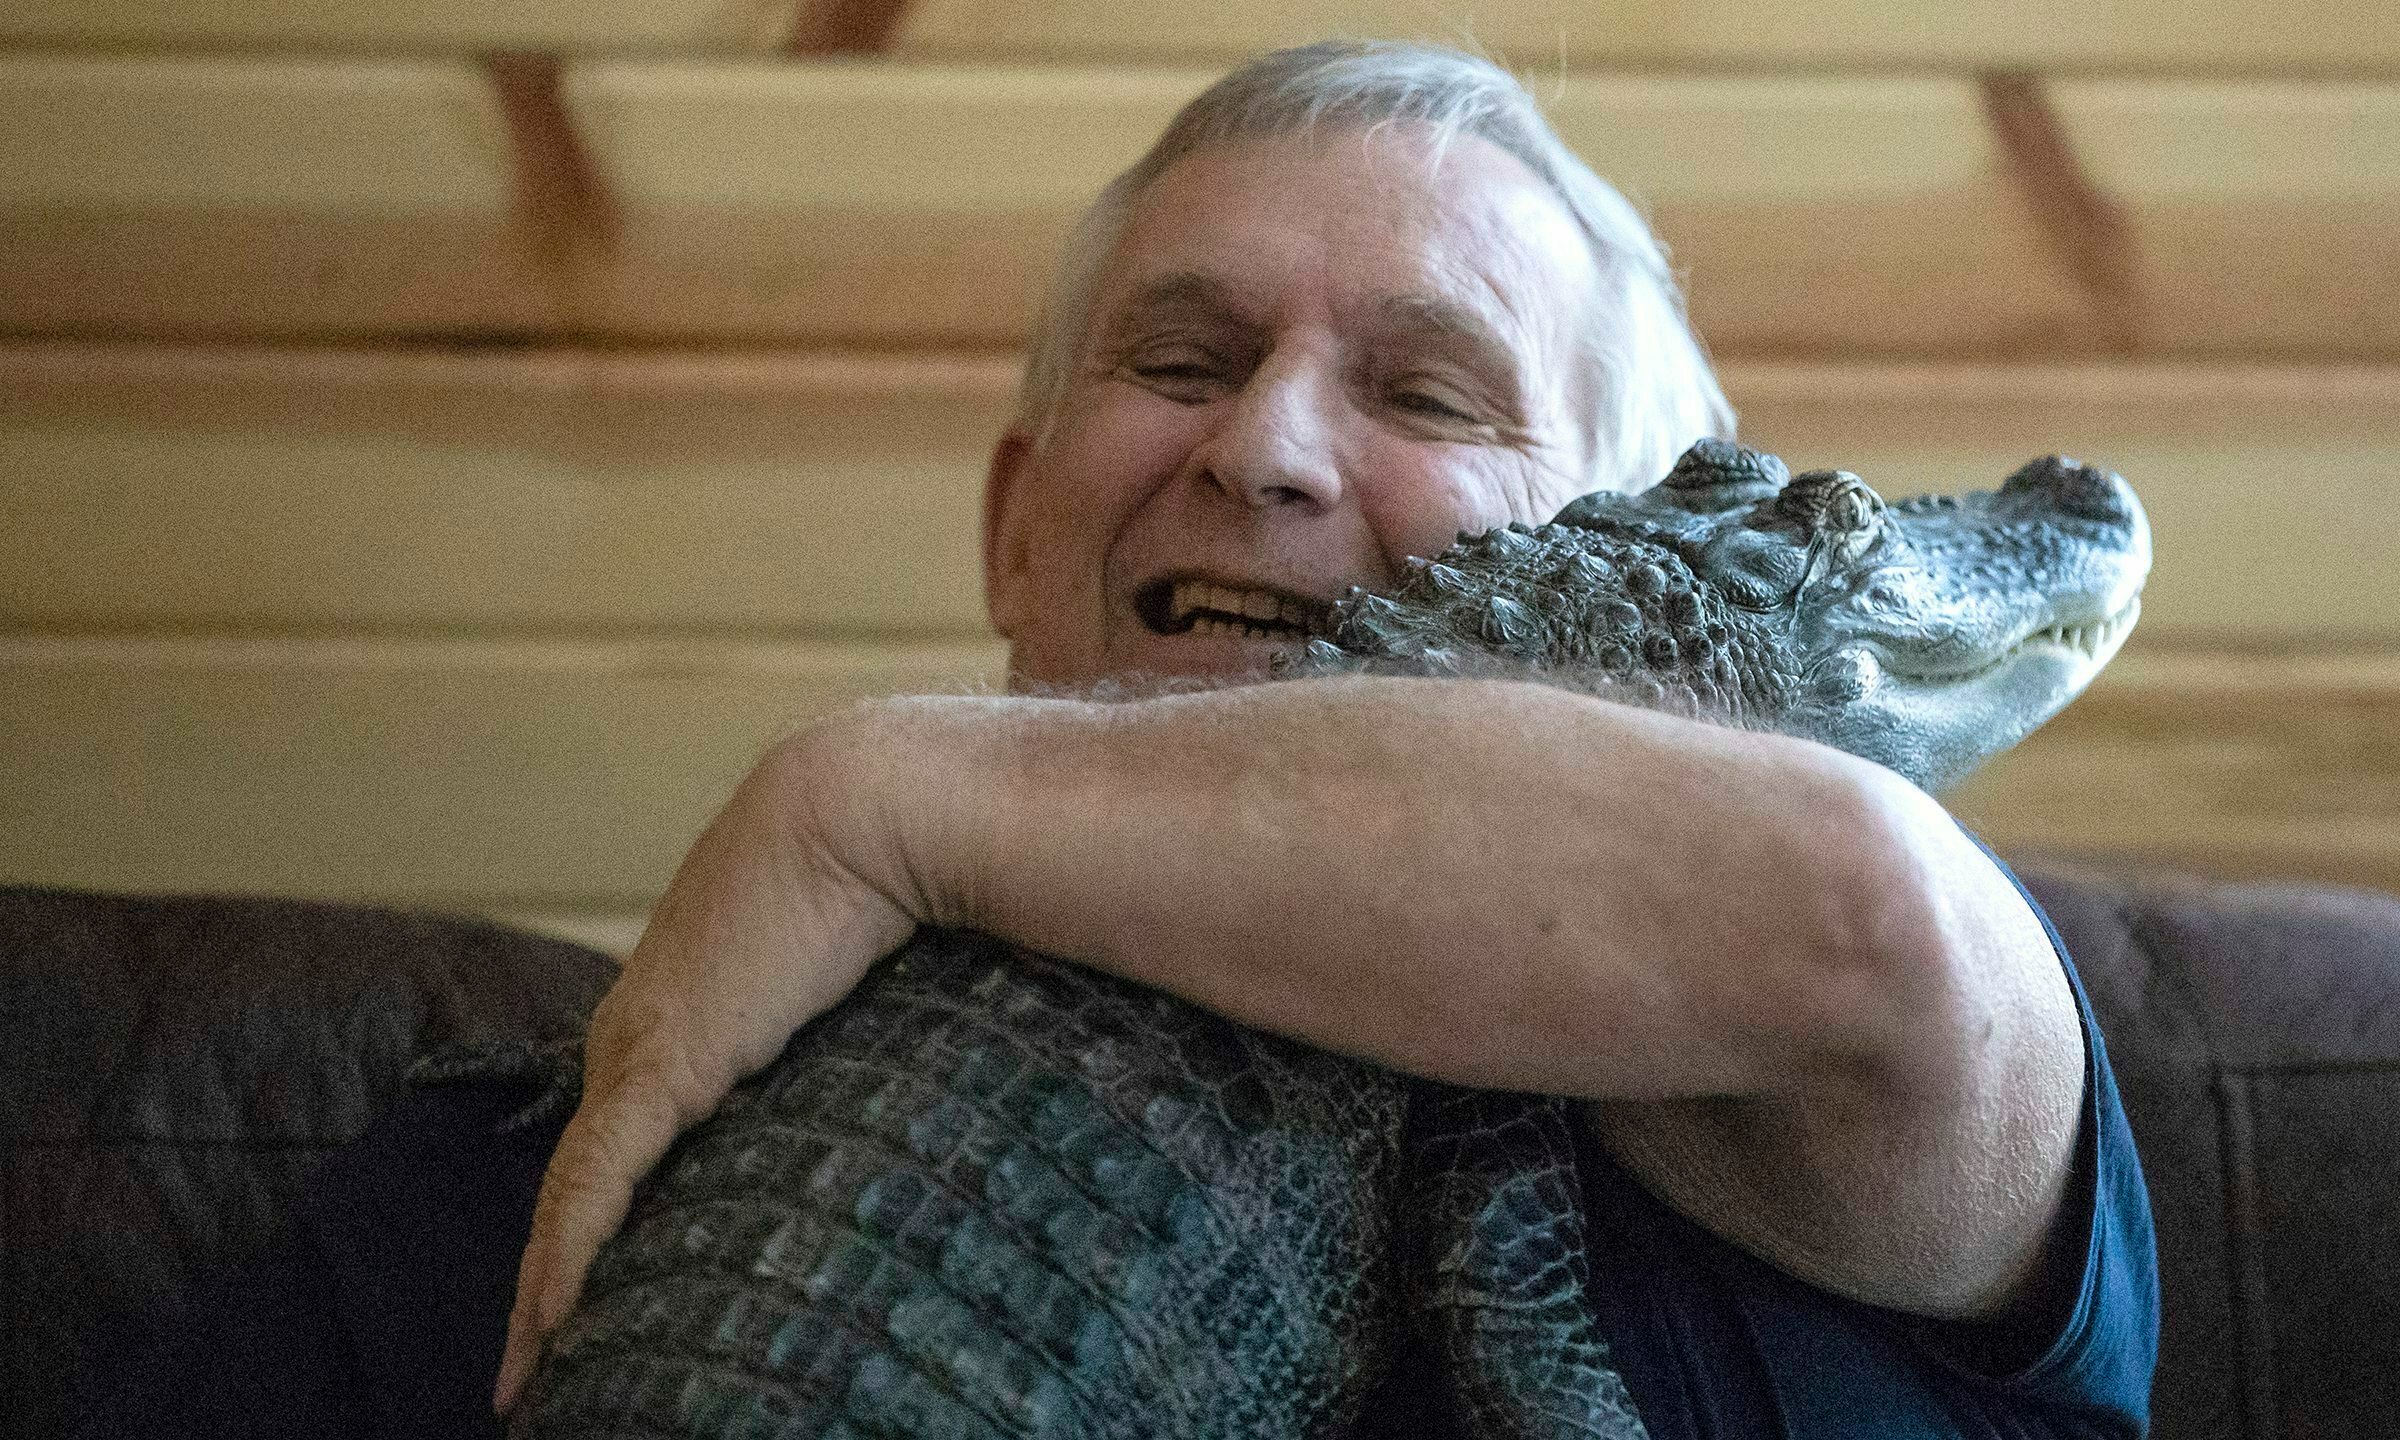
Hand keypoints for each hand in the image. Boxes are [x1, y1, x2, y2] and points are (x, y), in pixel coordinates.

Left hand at [491, 730, 921, 1413]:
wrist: (860, 811)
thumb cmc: (870, 871)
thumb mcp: (843, 973)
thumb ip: (836, 1026)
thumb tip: (908, 1072)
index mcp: (671, 1015)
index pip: (614, 1144)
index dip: (590, 1227)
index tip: (581, 1302)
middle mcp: (633, 1038)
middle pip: (575, 1184)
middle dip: (550, 1280)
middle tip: (537, 1368)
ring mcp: (638, 1052)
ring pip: (567, 1201)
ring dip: (542, 1298)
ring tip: (526, 1380)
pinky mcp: (662, 1066)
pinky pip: (594, 1190)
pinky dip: (565, 1265)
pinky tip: (546, 1329)